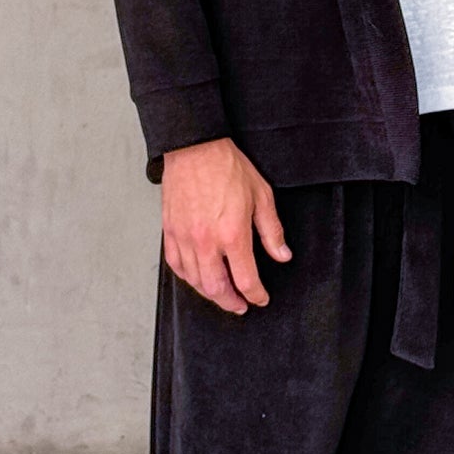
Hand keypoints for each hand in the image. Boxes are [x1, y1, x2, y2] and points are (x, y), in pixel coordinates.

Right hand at [160, 137, 291, 311]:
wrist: (195, 147)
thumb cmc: (227, 167)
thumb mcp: (261, 196)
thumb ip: (272, 231)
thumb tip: (282, 255)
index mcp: (233, 234)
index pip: (246, 279)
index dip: (256, 295)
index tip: (260, 298)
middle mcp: (207, 241)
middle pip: (217, 288)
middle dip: (231, 303)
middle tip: (240, 306)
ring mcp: (186, 238)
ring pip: (195, 281)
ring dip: (210, 293)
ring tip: (222, 295)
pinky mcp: (170, 231)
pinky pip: (176, 265)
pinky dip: (188, 277)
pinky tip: (197, 278)